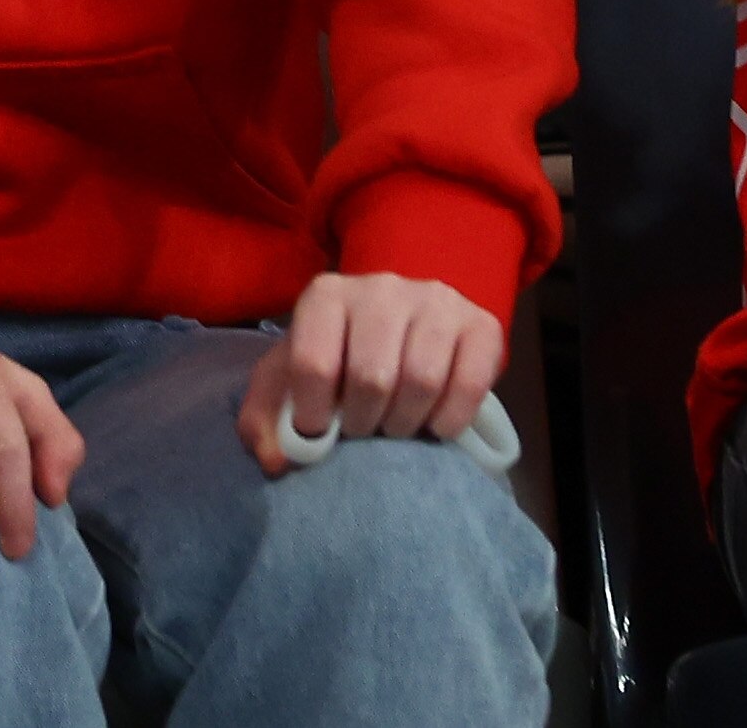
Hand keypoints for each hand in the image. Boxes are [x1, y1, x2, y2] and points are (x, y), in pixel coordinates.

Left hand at [235, 273, 506, 477]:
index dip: (314, 414)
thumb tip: (277, 459)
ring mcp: (436, 301)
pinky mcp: (481, 324)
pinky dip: (449, 420)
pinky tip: (435, 426)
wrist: (405, 329)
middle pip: (372, 376)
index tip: (320, 434)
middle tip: (365, 431)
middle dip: (365, 422)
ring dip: (405, 423)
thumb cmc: (339, 359)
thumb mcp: (289, 382)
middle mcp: (382, 287)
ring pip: (421, 380)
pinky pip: (469, 383)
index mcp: (326, 296)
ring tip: (396, 428)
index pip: (313, 362)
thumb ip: (265, 419)